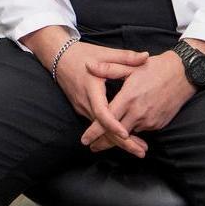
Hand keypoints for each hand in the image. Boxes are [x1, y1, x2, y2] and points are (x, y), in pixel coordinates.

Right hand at [53, 40, 149, 158]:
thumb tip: (146, 56)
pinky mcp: (82, 109)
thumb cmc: (83, 54)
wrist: (58, 56)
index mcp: (92, 88)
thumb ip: (126, 57)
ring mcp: (82, 108)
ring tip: (138, 150)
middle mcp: (85, 102)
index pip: (101, 112)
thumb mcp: (105, 53)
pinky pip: (97, 125)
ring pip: (100, 130)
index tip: (126, 134)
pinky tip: (124, 140)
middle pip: (103, 128)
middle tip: (141, 152)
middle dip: (122, 142)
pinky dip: (110, 134)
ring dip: (117, 141)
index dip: (113, 124)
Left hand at [81, 52, 194, 150]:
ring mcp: (150, 120)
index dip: (94, 132)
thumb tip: (88, 66)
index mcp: (128, 98)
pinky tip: (128, 129)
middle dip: (104, 142)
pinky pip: (142, 130)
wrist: (184, 74)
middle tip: (93, 147)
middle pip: (117, 134)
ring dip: (119, 137)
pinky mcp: (159, 124)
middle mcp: (138, 113)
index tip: (85, 140)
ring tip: (107, 141)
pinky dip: (134, 130)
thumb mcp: (131, 67)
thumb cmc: (155, 68)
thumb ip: (108, 69)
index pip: (107, 120)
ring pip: (130, 133)